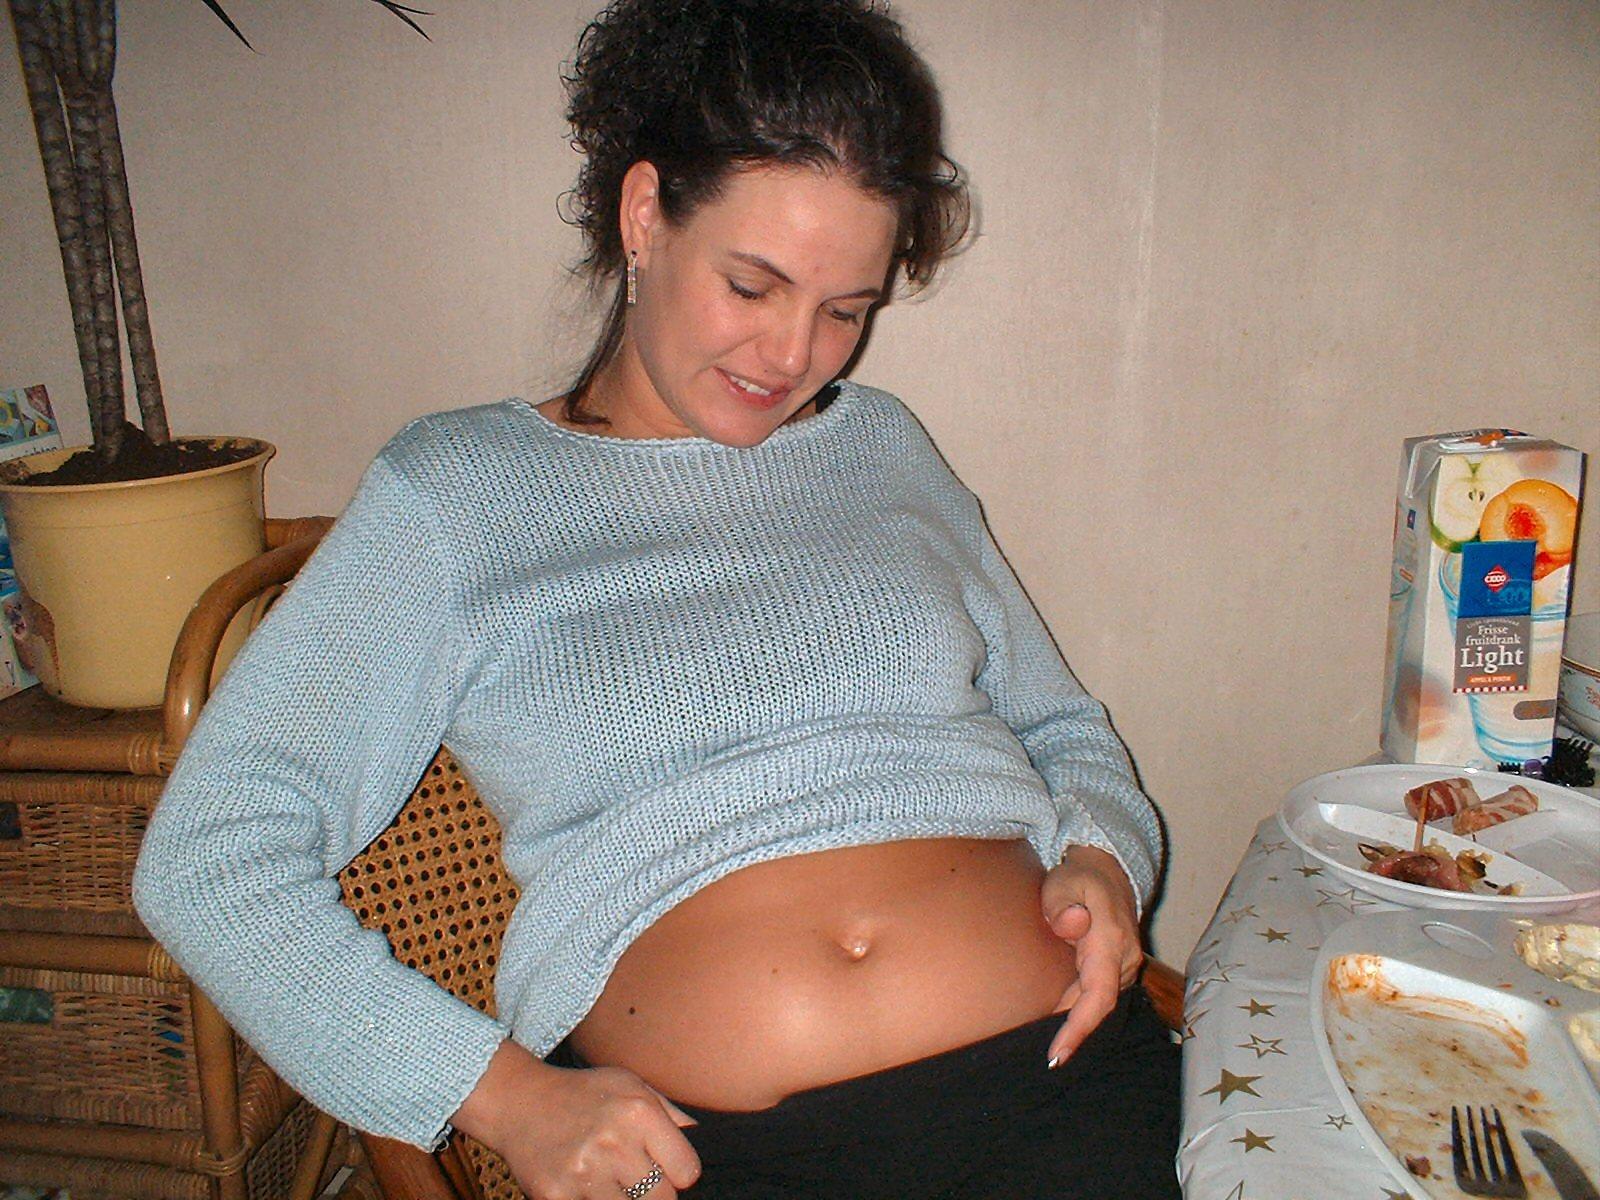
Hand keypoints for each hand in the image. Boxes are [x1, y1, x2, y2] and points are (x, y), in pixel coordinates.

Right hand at [452, 1040, 699, 1199]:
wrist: (519, 1102)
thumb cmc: (583, 1093)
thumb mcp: (631, 1085)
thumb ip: (669, 1113)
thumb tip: (703, 1136)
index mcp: (638, 1113)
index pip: (687, 1171)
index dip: (680, 1174)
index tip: (668, 1170)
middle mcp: (613, 1143)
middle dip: (657, 1196)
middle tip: (640, 1183)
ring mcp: (583, 1173)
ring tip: (614, 1185)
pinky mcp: (555, 1196)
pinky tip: (588, 1190)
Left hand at [1040, 844, 1142, 1067]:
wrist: (1108, 872)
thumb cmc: (1081, 879)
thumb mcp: (1066, 881)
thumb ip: (1062, 903)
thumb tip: (1072, 925)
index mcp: (1111, 943)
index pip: (1099, 996)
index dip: (1079, 1028)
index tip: (1057, 1054)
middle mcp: (1123, 962)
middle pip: (1097, 1009)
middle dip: (1072, 1037)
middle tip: (1041, 1062)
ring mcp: (1121, 968)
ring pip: (1097, 1006)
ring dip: (1074, 1027)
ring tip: (1046, 1052)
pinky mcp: (1113, 972)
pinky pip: (1095, 999)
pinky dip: (1076, 1013)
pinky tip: (1054, 1027)